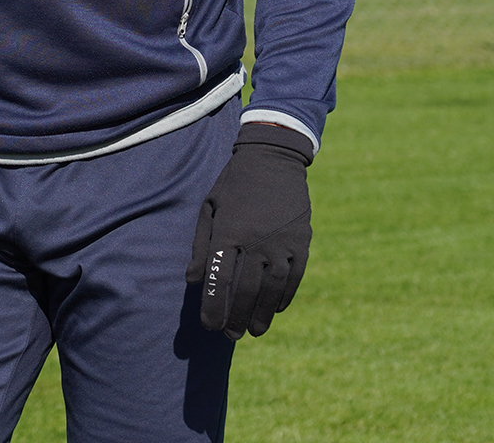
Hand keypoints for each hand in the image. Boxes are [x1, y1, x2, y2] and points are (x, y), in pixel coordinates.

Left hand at [186, 122, 312, 339]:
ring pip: (273, 288)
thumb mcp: (210, 207)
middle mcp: (256, 240)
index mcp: (229, 231)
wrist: (273, 157)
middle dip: (236, 317)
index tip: (210, 326)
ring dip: (263, 313)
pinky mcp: (301, 240)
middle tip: (231, 336)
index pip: (219, 280)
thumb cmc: (234, 184)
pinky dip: (285, 295)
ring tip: (254, 330)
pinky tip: (277, 309)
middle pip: (246, 290)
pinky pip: (294, 276)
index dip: (213, 308)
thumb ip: (201, 245)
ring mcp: (282, 241)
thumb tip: (192, 281)